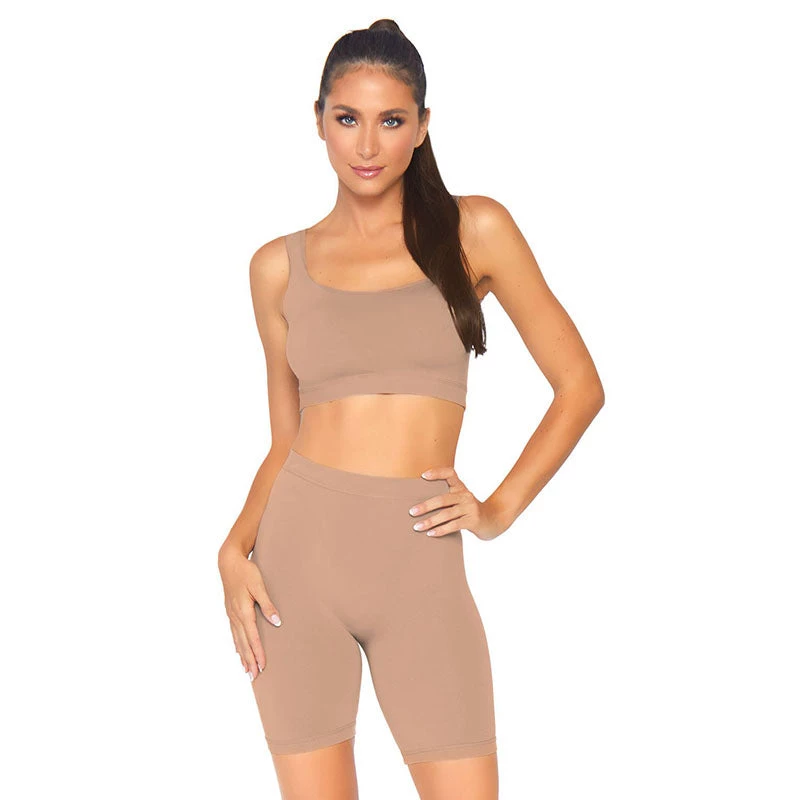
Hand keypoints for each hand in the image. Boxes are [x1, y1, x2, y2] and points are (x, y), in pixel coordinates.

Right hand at [218, 545, 281, 680]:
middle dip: (250, 660)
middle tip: (255, 677)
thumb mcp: (259, 586)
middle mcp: (235, 616)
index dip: (258, 653)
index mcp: (243, 611)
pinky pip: (233, 633)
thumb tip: (277, 622)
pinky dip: (237, 644)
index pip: (253, 637)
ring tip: (247, 670)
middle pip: (244, 643)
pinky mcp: (230, 611)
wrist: (228, 562)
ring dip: (243, 656)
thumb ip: (268, 605)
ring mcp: (231, 614)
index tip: (262, 667)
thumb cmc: (246, 572)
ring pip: (237, 640)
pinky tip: (238, 651)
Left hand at [408, 465, 509, 541]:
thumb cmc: (469, 511)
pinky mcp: (473, 520)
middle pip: (443, 499)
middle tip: (412, 512)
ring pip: (447, 514)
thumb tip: (418, 506)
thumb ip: (445, 499)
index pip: (450, 474)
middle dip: (426, 506)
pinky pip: (454, 525)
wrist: (493, 521)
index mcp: (461, 487)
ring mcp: (470, 507)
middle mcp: (465, 495)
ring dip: (430, 521)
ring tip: (417, 527)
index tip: (423, 476)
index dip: (437, 473)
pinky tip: (431, 533)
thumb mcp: (460, 500)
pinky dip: (441, 530)